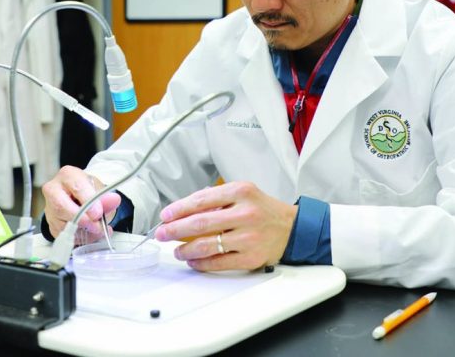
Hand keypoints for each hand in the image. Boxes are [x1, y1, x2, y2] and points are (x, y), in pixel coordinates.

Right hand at [42, 165, 120, 242]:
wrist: (80, 198)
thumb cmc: (88, 191)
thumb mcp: (100, 190)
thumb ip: (106, 196)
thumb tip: (114, 200)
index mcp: (68, 175)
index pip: (76, 187)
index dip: (87, 201)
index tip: (98, 213)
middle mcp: (54, 190)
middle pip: (61, 207)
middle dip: (82, 219)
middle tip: (97, 226)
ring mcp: (49, 208)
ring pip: (61, 224)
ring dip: (83, 232)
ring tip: (98, 231)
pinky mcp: (51, 223)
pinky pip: (62, 235)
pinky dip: (78, 238)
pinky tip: (89, 234)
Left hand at [155, 181, 297, 270]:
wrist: (292, 228)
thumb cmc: (263, 210)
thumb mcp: (244, 193)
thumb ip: (218, 199)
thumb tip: (185, 211)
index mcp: (241, 192)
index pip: (201, 200)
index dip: (179, 208)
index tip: (166, 215)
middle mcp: (245, 213)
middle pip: (200, 223)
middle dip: (175, 229)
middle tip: (162, 233)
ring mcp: (248, 237)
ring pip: (207, 245)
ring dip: (185, 249)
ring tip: (176, 250)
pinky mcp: (250, 257)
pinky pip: (218, 262)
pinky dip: (201, 263)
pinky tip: (193, 260)